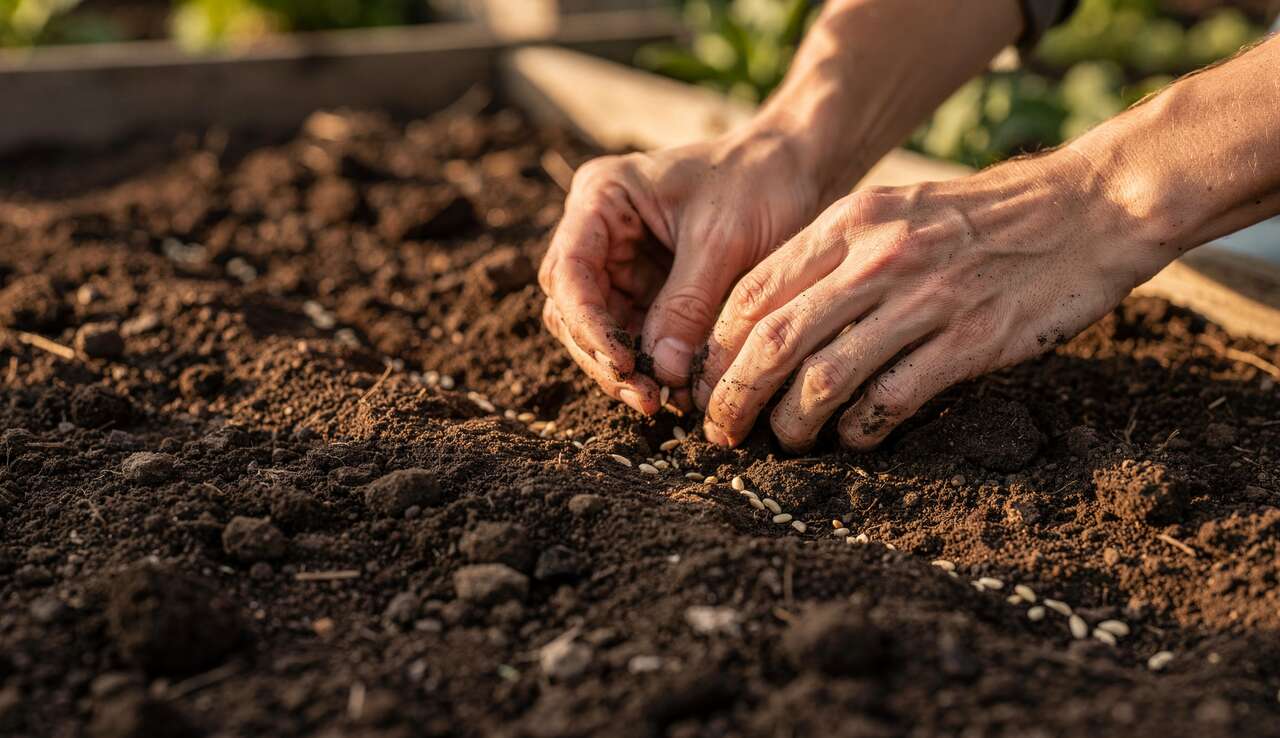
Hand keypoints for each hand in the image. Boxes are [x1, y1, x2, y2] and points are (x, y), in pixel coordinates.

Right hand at [538, 130, 819, 413]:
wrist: (797, 166)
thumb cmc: (760, 180)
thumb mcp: (723, 241)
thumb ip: (688, 305)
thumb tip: (661, 372)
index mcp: (602, 198)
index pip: (570, 271)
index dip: (588, 324)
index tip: (622, 363)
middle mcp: (599, 230)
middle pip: (572, 307)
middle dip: (603, 355)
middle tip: (645, 397)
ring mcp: (620, 260)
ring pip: (597, 328)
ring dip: (621, 368)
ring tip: (658, 401)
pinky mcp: (647, 286)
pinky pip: (633, 333)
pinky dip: (647, 363)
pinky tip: (673, 389)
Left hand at [693, 150, 1174, 450]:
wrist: (1087, 207)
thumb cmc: (978, 217)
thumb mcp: (892, 210)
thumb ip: (830, 256)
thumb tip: (764, 320)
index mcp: (850, 222)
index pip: (753, 293)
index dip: (717, 349)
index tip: (705, 384)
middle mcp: (878, 258)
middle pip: (774, 342)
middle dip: (734, 397)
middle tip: (720, 432)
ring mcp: (925, 300)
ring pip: (824, 378)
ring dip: (792, 424)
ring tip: (785, 442)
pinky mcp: (971, 341)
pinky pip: (891, 399)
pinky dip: (861, 430)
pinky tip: (855, 439)